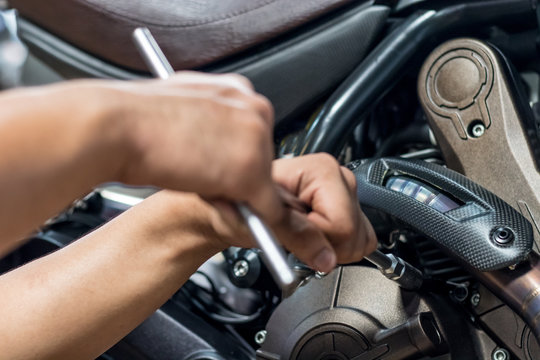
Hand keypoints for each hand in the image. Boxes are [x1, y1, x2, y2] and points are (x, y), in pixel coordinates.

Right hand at [101, 71, 282, 222]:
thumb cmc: (134, 117)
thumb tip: (216, 142)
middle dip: (238, 175)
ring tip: (196, 183)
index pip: (251, 134)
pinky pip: (266, 209)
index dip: (231, 157)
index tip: (215, 164)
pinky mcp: (252, 174)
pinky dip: (250, 219)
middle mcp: (254, 109)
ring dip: (237, 194)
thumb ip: (208, 122)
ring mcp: (256, 141)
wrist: (116, 125)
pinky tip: (221, 209)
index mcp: (237, 89)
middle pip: (262, 158)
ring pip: (264, 185)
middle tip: (203, 178)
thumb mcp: (183, 107)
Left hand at [180, 154, 376, 272]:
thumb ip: (297, 236)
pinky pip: (362, 239)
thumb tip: (327, 257)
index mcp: (321, 170)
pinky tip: (316, 236)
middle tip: (295, 236)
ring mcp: (345, 192)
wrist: (236, 209)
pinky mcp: (347, 208)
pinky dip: (340, 247)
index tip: (291, 234)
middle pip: (353, 231)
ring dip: (332, 246)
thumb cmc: (242, 207)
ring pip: (361, 237)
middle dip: (326, 245)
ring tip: (303, 234)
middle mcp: (338, 176)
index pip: (341, 224)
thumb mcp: (262, 222)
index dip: (316, 239)